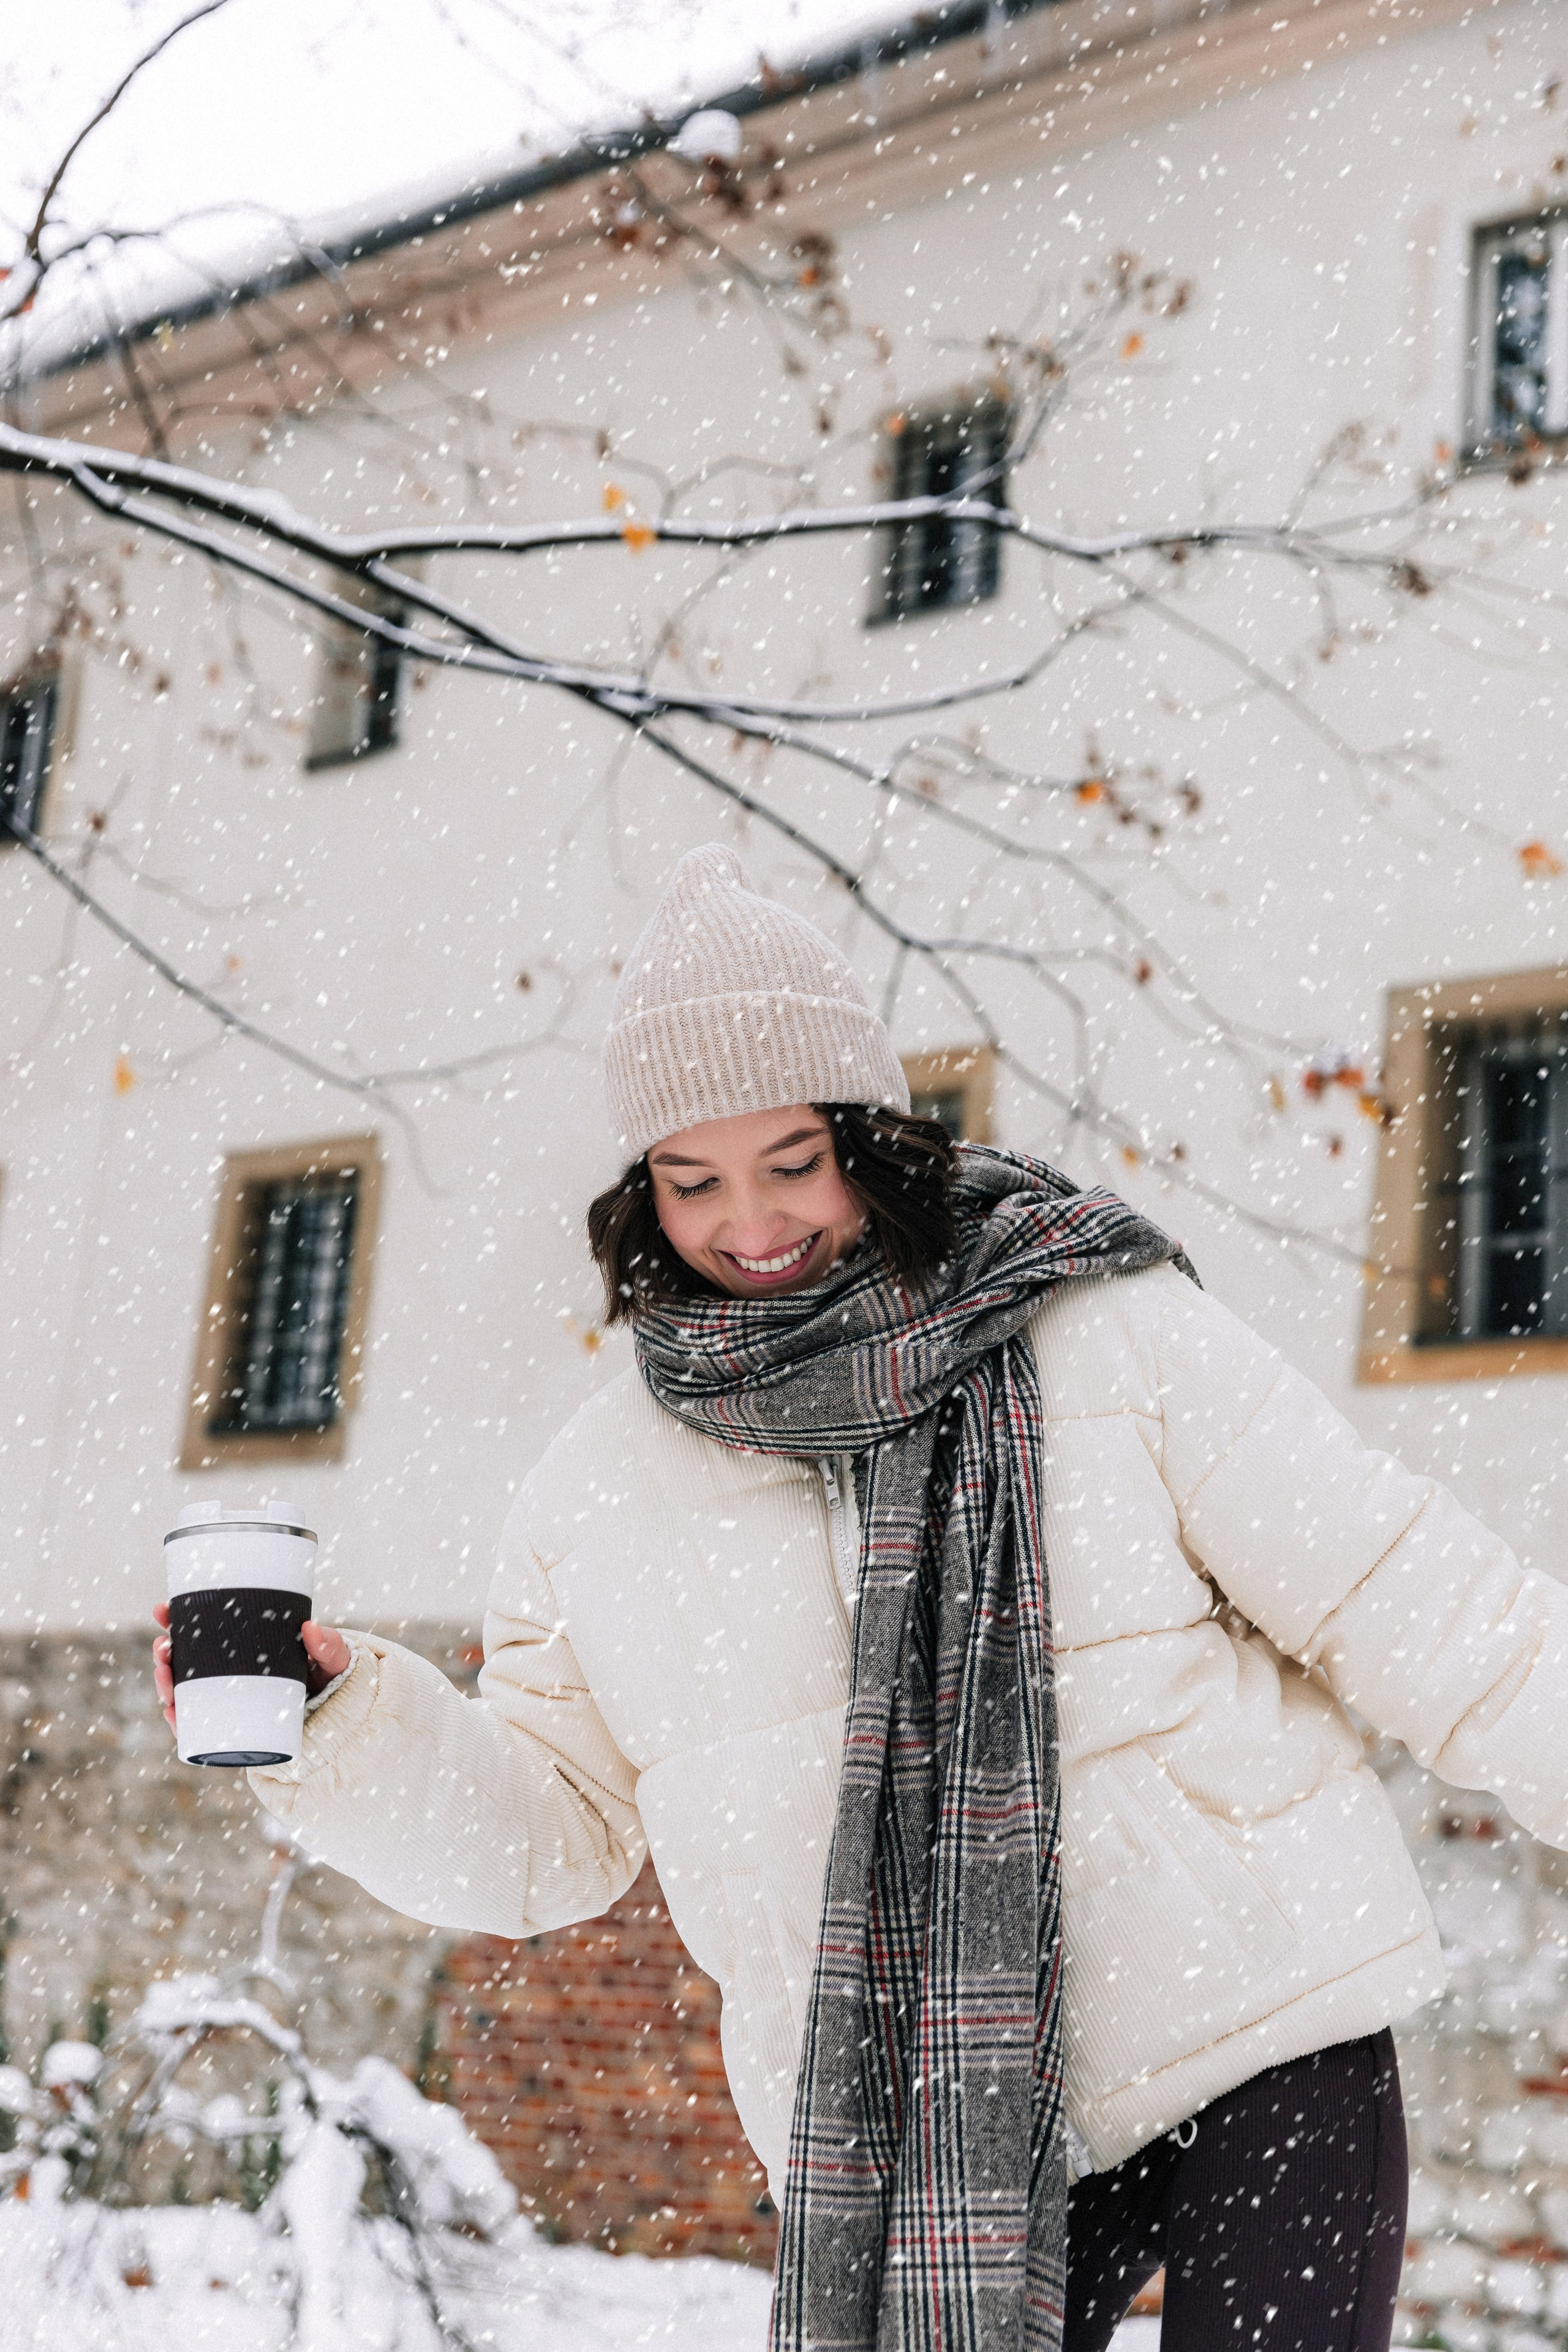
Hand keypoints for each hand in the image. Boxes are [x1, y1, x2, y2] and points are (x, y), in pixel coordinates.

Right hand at [151, 1604, 351, 1733]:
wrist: (339, 1717)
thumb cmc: (330, 1678)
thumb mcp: (332, 1659)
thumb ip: (328, 1646)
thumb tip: (311, 1629)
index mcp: (242, 1646)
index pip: (202, 1630)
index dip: (176, 1619)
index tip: (161, 1609)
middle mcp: (229, 1672)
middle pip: (185, 1660)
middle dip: (164, 1653)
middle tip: (163, 1649)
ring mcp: (227, 1699)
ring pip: (184, 1690)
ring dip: (166, 1683)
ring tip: (164, 1678)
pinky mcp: (231, 1726)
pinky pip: (197, 1724)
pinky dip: (180, 1720)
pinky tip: (171, 1713)